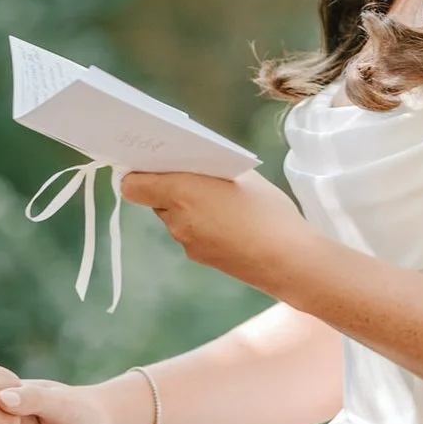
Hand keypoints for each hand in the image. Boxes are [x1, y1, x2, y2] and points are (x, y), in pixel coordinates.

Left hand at [121, 169, 316, 293]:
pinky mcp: (200, 258)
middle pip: (154, 198)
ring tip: (217, 199)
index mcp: (180, 192)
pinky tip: (228, 221)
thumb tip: (194, 166)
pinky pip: (190, 233)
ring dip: (186, 206)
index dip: (138, 172)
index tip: (152, 162)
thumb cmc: (267, 211)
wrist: (288, 261)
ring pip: (173, 217)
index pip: (133, 185)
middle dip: (168, 186)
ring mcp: (186, 242)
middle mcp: (176, 219)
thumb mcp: (241, 176)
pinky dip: (201, 225)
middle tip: (192, 174)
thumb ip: (209, 168)